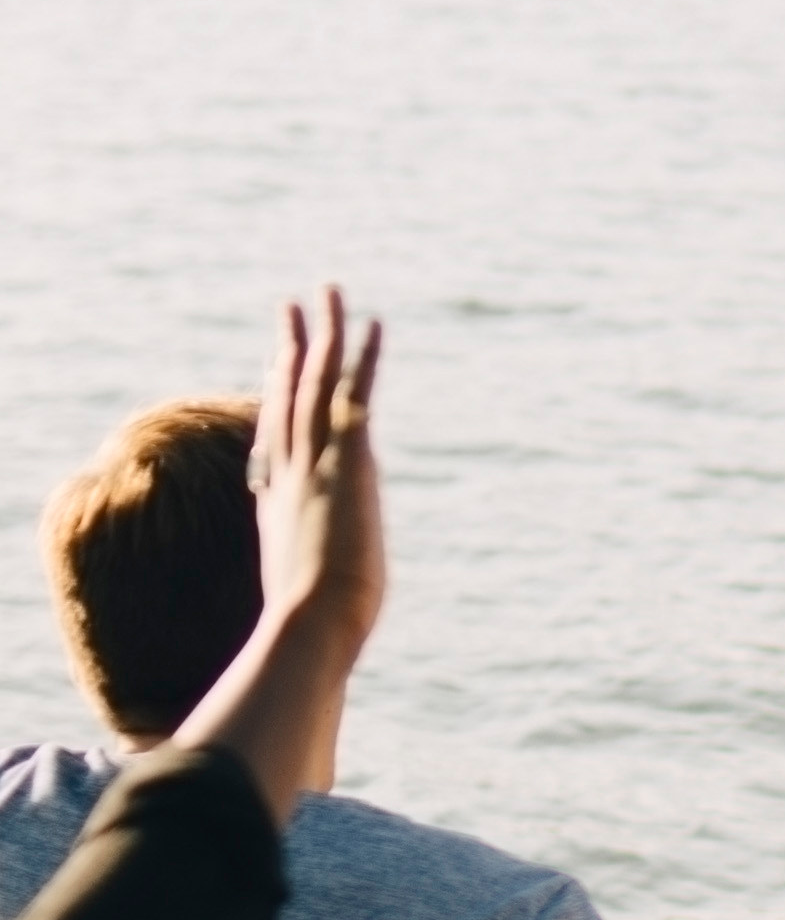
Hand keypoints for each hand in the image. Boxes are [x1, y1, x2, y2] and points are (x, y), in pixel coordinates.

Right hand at [251, 290, 384, 649]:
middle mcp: (291, 471)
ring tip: (328, 292)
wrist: (310, 625)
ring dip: (324, 334)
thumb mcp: (301, 597)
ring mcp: (316, 461)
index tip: (279, 364)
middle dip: (291, 347)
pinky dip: (364, 358)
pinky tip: (372, 324)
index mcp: (279, 500)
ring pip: (315, 381)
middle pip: (288, 395)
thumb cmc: (309, 628)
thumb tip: (304, 617)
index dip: (277, 394)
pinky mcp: (348, 459)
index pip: (276, 434)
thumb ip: (301, 586)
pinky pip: (356, 394)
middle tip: (293, 307)